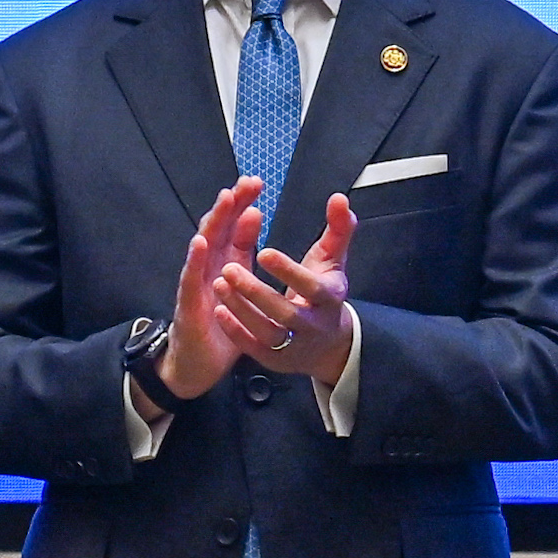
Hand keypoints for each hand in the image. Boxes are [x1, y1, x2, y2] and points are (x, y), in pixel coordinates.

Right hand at [143, 178, 269, 415]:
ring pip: (203, 248)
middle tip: (245, 182)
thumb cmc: (221, 321)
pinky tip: (199, 243)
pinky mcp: (188, 304)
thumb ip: (244, 249)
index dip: (242, 204)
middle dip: (230, 205)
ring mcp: (196, 284)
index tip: (256, 181)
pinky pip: (190, 280)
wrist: (199, 362)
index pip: (233, 227)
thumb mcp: (240, 281)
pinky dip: (194, 260)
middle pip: (218, 229)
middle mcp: (208, 268)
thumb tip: (255, 215)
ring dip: (213, 223)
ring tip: (224, 200)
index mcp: (224, 262)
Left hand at [213, 194, 356, 384]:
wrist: (329, 345)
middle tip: (229, 268)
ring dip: (242, 309)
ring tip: (220, 284)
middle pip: (285, 313)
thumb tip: (339, 197)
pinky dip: (236, 330)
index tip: (264, 252)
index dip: (289, 271)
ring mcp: (294, 345)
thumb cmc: (325, 294)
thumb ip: (338, 230)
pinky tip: (219, 310)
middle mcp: (315, 325)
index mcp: (330, 299)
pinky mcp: (275, 359)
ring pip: (267, 331)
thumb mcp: (334, 262)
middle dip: (256, 292)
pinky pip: (253, 348)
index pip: (312, 287)